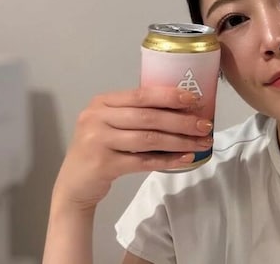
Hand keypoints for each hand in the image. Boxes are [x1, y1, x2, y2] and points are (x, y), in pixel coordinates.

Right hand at [52, 87, 213, 210]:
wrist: (74, 185)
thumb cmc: (101, 148)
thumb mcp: (112, 124)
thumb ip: (137, 114)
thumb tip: (184, 109)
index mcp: (103, 102)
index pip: (141, 94)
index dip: (170, 96)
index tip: (195, 100)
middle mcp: (97, 118)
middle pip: (148, 117)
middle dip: (181, 121)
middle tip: (205, 125)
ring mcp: (97, 141)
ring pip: (148, 139)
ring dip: (179, 141)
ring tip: (201, 143)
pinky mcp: (103, 165)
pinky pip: (143, 161)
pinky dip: (167, 160)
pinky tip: (185, 159)